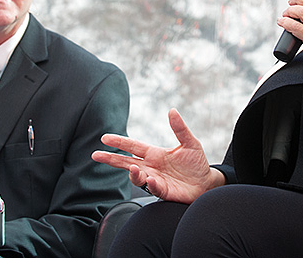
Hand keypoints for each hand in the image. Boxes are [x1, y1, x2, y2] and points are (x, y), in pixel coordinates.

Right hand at [92, 108, 224, 203]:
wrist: (206, 183)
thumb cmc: (196, 163)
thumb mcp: (190, 143)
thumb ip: (180, 129)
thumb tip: (172, 110)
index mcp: (155, 153)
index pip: (133, 146)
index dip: (119, 142)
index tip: (105, 138)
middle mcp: (151, 166)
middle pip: (126, 162)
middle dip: (111, 158)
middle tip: (96, 154)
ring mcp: (155, 179)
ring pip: (136, 177)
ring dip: (133, 173)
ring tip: (133, 168)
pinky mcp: (163, 191)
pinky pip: (154, 188)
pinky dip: (151, 184)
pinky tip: (151, 179)